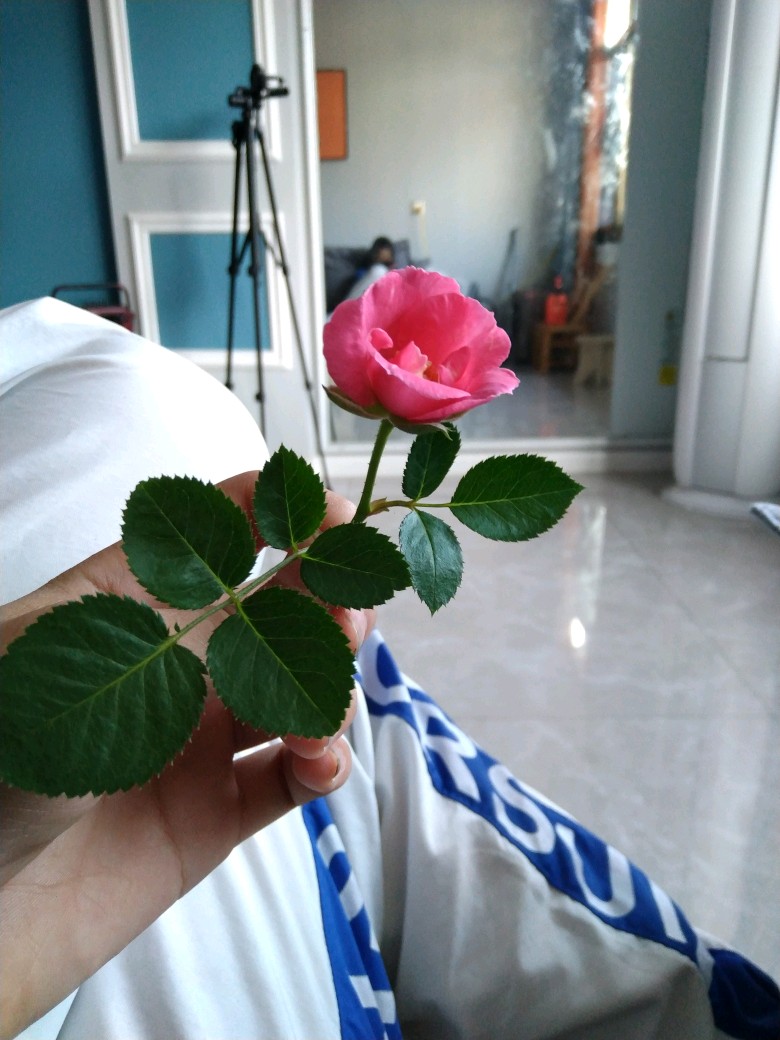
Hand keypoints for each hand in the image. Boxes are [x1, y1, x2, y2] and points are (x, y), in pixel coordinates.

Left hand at [0, 472, 372, 1038]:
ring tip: (321, 715)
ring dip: (330, 687)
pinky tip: (317, 763)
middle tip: (347, 613)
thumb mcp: (53, 658)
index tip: (330, 511)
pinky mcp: (217, 811)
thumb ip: (163, 614)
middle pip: (273, 614)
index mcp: (124, 608)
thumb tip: (258, 585)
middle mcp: (172, 666)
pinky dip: (325, 764)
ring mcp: (199, 739)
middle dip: (323, 602)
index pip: (208, 542)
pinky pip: (293, 777)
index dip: (272, 515)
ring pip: (296, 690)